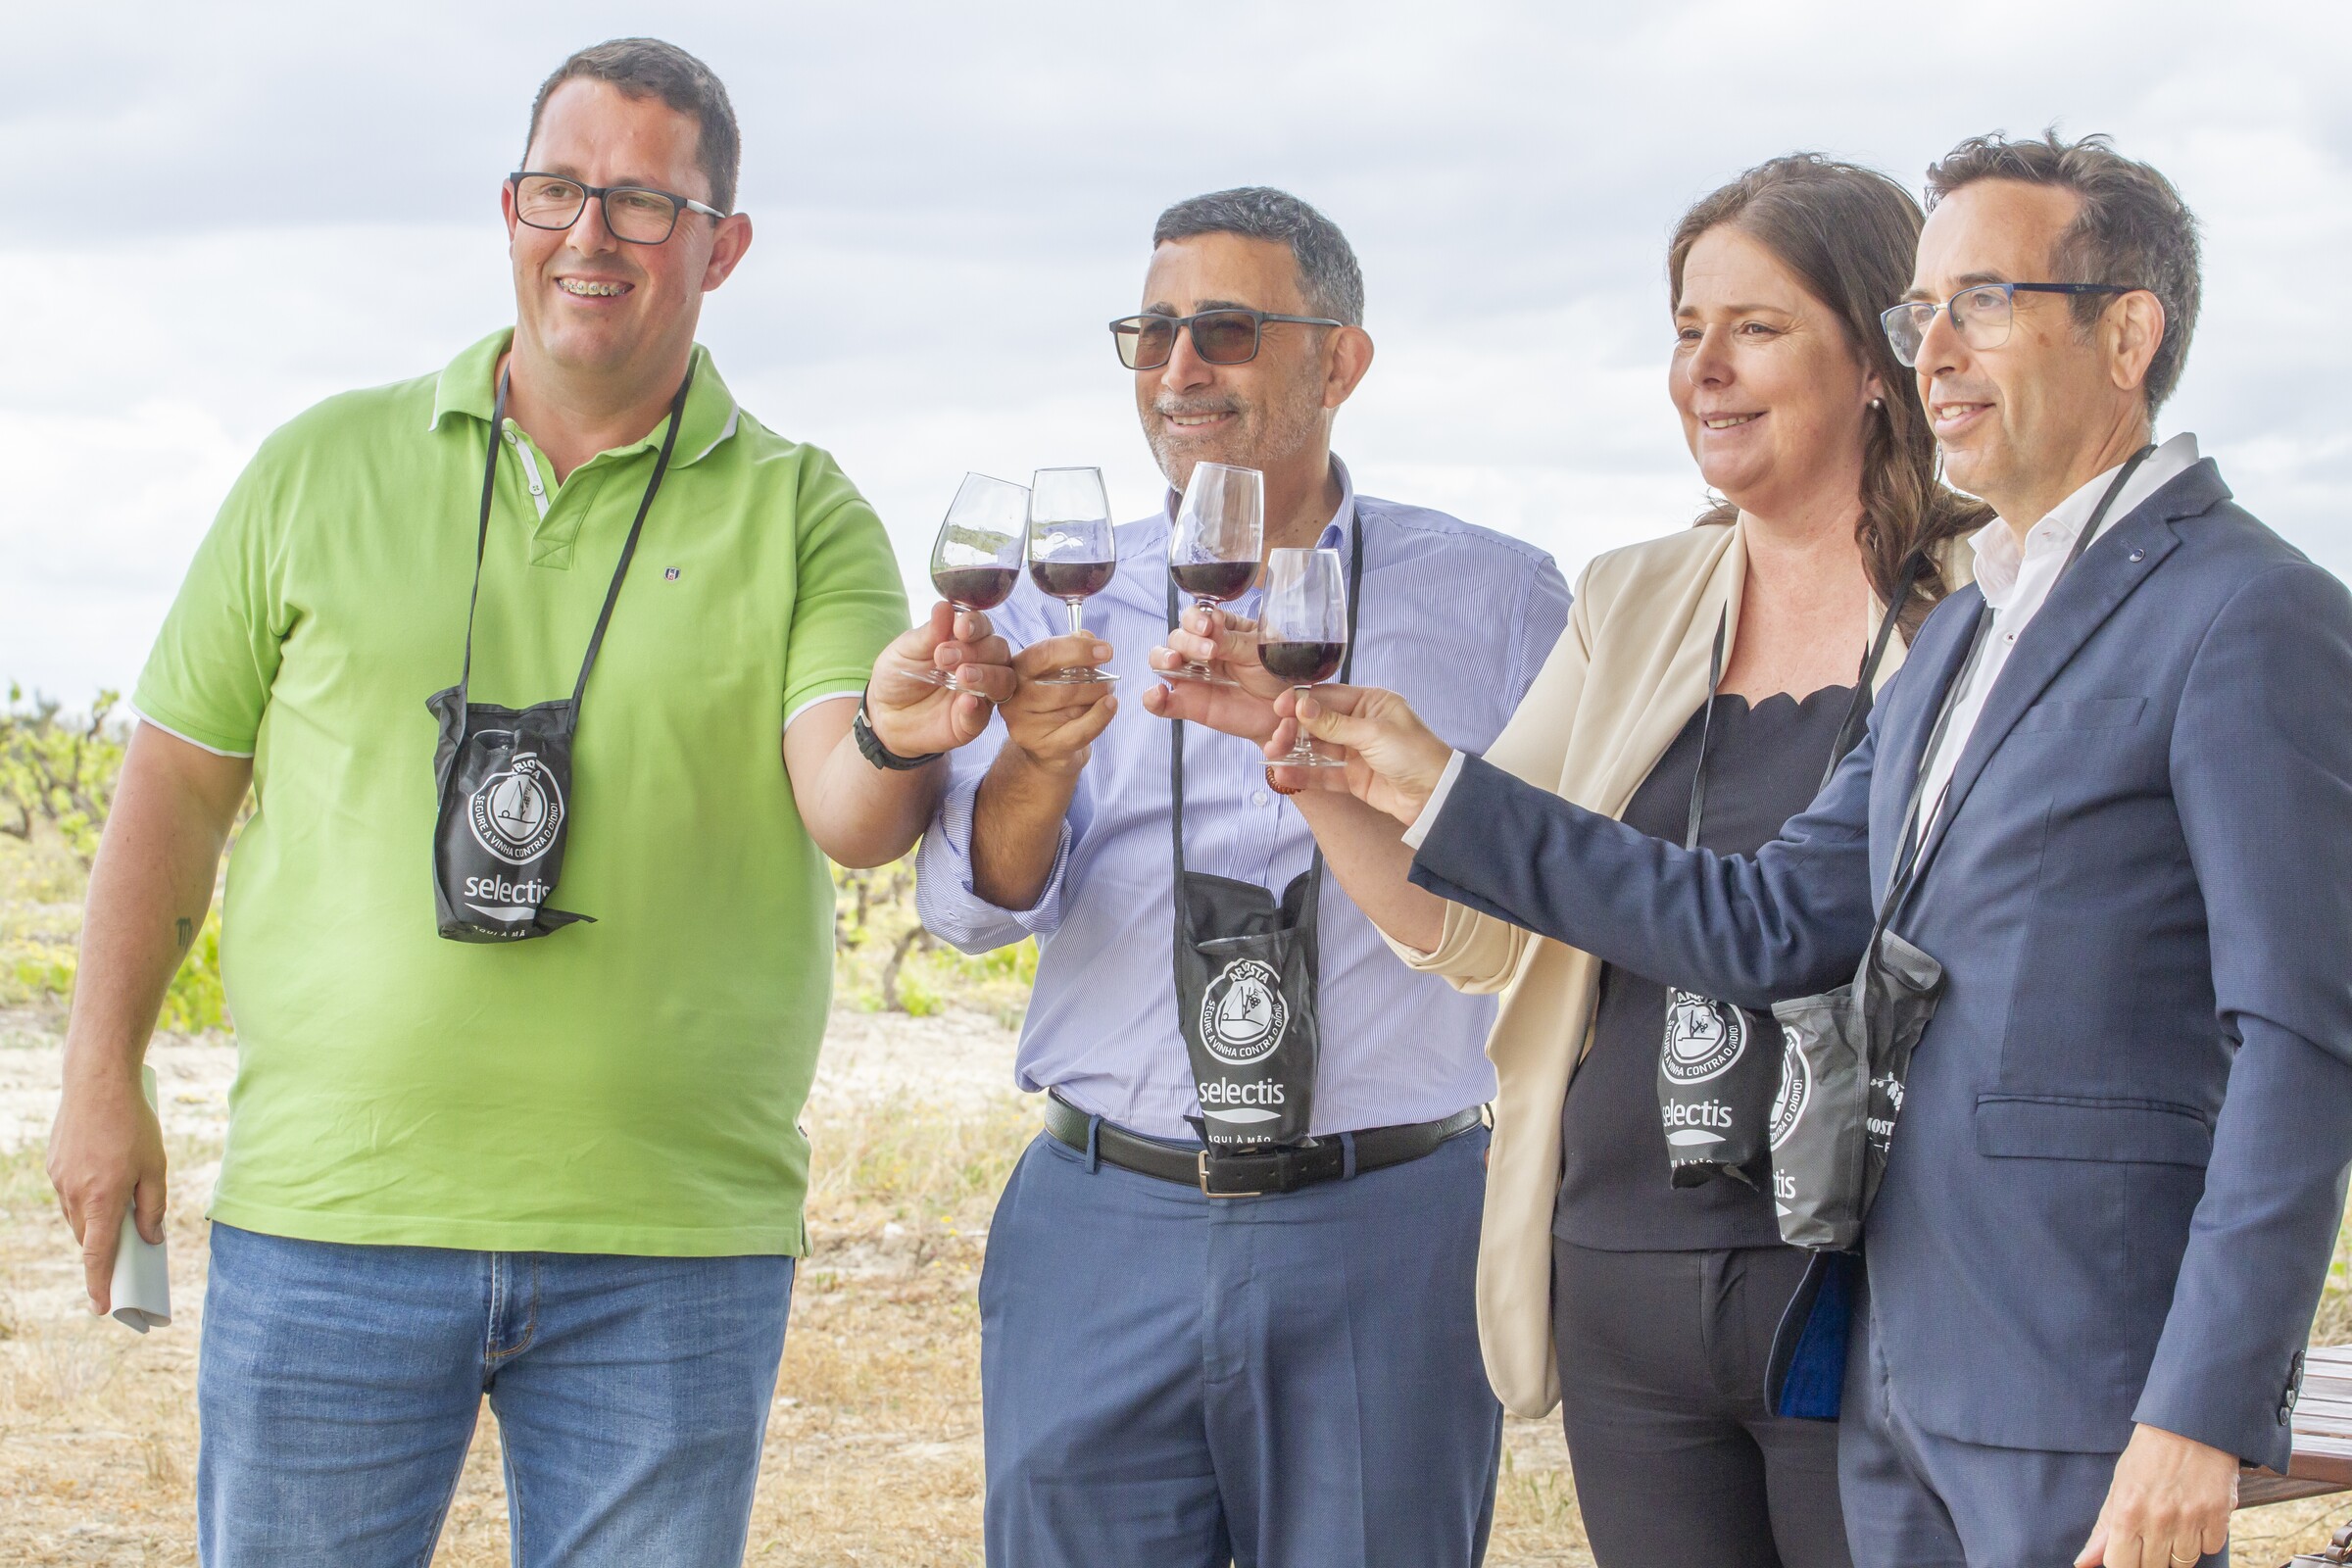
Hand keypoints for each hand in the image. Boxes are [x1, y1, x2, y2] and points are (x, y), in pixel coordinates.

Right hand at [47, 1063, 165, 1314]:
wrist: (96, 1083)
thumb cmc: (133, 1124)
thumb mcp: (155, 1167)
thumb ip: (153, 1207)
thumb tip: (151, 1239)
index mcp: (102, 1200)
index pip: (98, 1256)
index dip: (100, 1285)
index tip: (103, 1309)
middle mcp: (74, 1195)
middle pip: (88, 1238)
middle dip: (106, 1249)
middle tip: (130, 1255)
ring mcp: (59, 1180)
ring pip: (78, 1216)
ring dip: (97, 1221)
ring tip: (123, 1213)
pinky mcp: (54, 1165)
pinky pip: (71, 1194)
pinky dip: (88, 1198)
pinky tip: (105, 1182)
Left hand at [864, 602, 1015, 756]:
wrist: (882, 713)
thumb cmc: (897, 675)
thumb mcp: (906, 650)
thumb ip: (929, 633)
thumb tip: (944, 606)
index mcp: (964, 641)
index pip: (983, 626)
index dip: (976, 625)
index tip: (960, 628)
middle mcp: (979, 664)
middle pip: (999, 651)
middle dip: (976, 650)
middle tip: (944, 657)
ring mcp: (979, 693)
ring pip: (1003, 681)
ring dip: (987, 676)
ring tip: (962, 676)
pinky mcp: (972, 722)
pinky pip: (984, 715)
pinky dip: (977, 707)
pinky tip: (965, 702)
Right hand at [1000, 635, 1119, 776]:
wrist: (1046, 746)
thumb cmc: (1053, 701)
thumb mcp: (1058, 670)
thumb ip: (1072, 649)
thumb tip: (1087, 637)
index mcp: (1015, 669)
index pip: (1046, 653)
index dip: (1078, 650)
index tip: (1106, 651)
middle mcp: (1013, 696)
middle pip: (1064, 684)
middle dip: (1094, 681)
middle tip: (1109, 681)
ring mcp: (1024, 724)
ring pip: (1073, 706)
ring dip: (1097, 698)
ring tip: (1105, 695)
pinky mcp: (1042, 746)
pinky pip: (1080, 730)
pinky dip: (1100, 716)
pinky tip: (1111, 705)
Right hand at [1143, 607, 1287, 741]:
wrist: (1286, 712)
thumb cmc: (1276, 673)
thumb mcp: (1261, 651)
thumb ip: (1233, 640)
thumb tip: (1211, 625)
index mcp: (1220, 630)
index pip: (1196, 616)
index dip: (1196, 618)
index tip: (1208, 626)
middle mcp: (1201, 650)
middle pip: (1177, 637)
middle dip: (1188, 640)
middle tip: (1210, 651)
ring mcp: (1192, 677)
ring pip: (1161, 661)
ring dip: (1162, 658)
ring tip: (1175, 661)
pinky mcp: (1189, 704)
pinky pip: (1162, 703)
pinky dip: (1152, 698)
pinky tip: (1157, 694)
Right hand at [1261, 684, 1452, 824]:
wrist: (1436, 797)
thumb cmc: (1415, 754)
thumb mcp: (1374, 733)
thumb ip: (1334, 723)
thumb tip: (1301, 705)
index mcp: (1371, 703)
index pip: (1329, 697)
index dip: (1302, 702)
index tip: (1278, 708)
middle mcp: (1361, 724)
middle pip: (1318, 722)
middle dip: (1294, 729)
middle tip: (1277, 738)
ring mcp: (1356, 752)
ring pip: (1317, 748)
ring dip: (1294, 750)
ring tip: (1272, 754)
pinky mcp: (1353, 778)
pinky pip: (1323, 773)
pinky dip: (1304, 773)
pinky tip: (1284, 772)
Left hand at [2074, 1424, 2235, 1567]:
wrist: (2187, 1424)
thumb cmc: (2148, 1456)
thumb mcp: (2119, 1487)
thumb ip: (2103, 1529)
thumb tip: (2082, 1563)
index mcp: (2127, 1512)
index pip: (2121, 1565)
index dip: (2124, 1562)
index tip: (2130, 1551)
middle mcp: (2158, 1519)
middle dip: (2151, 1556)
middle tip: (2153, 1530)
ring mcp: (2190, 1519)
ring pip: (2184, 1563)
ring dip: (2179, 1549)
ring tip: (2174, 1520)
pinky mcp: (2219, 1515)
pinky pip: (2211, 1548)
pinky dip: (2204, 1538)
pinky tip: (2196, 1514)